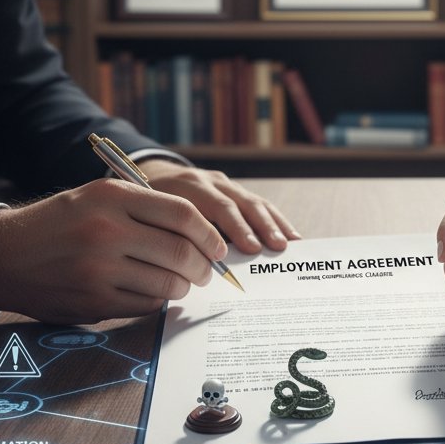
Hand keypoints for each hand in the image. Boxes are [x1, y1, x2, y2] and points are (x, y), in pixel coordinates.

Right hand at [0, 178, 228, 322]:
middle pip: (181, 253)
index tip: (218, 246)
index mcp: (111, 197)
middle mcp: (106, 231)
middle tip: (205, 271)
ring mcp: (99, 269)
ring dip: (182, 286)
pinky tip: (151, 292)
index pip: (182, 214)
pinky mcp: (94, 302)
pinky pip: (146, 305)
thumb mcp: (98, 196)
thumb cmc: (61, 223)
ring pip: (168, 284)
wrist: (4, 254)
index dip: (209, 234)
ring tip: (180, 282)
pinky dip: (156, 301)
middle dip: (203, 267)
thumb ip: (146, 208)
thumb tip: (201, 235)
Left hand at [139, 160, 298, 252]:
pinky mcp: (236, 190)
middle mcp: (208, 181)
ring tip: (286, 244)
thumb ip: (173, 237)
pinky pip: (261, 204)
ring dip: (272, 225)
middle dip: (255, 227)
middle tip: (270, 247)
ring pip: (253, 202)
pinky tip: (291, 236)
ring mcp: (225, 183)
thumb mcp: (153, 219)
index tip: (239, 251)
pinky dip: (277, 221)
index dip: (228, 229)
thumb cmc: (152, 209)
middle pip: (236, 203)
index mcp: (185, 188)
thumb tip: (199, 267)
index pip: (211, 207)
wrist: (153, 176)